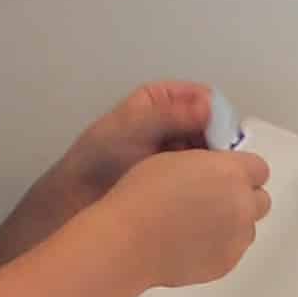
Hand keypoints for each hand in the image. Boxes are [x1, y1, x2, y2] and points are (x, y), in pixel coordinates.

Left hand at [53, 83, 228, 215]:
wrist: (78, 198)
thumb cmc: (99, 159)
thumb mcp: (132, 129)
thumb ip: (168, 116)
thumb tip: (207, 107)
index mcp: (163, 99)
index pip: (205, 98)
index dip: (216, 116)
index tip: (219, 139)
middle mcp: (176, 121)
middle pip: (214, 125)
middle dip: (218, 143)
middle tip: (218, 166)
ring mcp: (180, 150)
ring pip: (212, 151)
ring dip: (214, 164)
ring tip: (213, 181)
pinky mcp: (182, 176)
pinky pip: (204, 173)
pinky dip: (207, 180)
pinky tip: (207, 192)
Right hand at [104, 147, 270, 295]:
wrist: (128, 241)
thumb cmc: (142, 197)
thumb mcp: (174, 159)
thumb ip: (209, 164)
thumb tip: (216, 172)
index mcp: (231, 173)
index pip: (259, 168)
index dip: (241, 171)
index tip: (227, 175)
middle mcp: (241, 205)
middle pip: (260, 200)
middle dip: (242, 198)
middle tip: (214, 199)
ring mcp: (237, 237)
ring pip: (248, 228)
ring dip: (233, 224)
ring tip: (199, 224)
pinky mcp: (227, 263)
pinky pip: (233, 250)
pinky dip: (220, 246)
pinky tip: (193, 241)